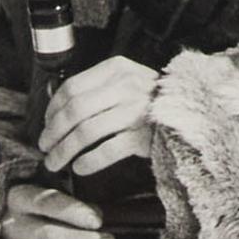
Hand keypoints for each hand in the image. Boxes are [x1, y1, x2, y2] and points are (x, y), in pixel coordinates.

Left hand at [38, 57, 156, 178]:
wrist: (194, 115)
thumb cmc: (153, 103)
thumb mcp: (127, 83)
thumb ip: (98, 90)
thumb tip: (58, 113)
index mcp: (116, 70)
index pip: (72, 88)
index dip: (52, 109)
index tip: (45, 124)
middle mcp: (125, 86)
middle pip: (74, 110)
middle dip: (53, 132)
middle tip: (44, 147)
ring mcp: (136, 111)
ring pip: (86, 131)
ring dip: (64, 150)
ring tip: (54, 162)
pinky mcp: (144, 136)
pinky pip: (107, 150)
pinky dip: (89, 161)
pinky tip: (80, 168)